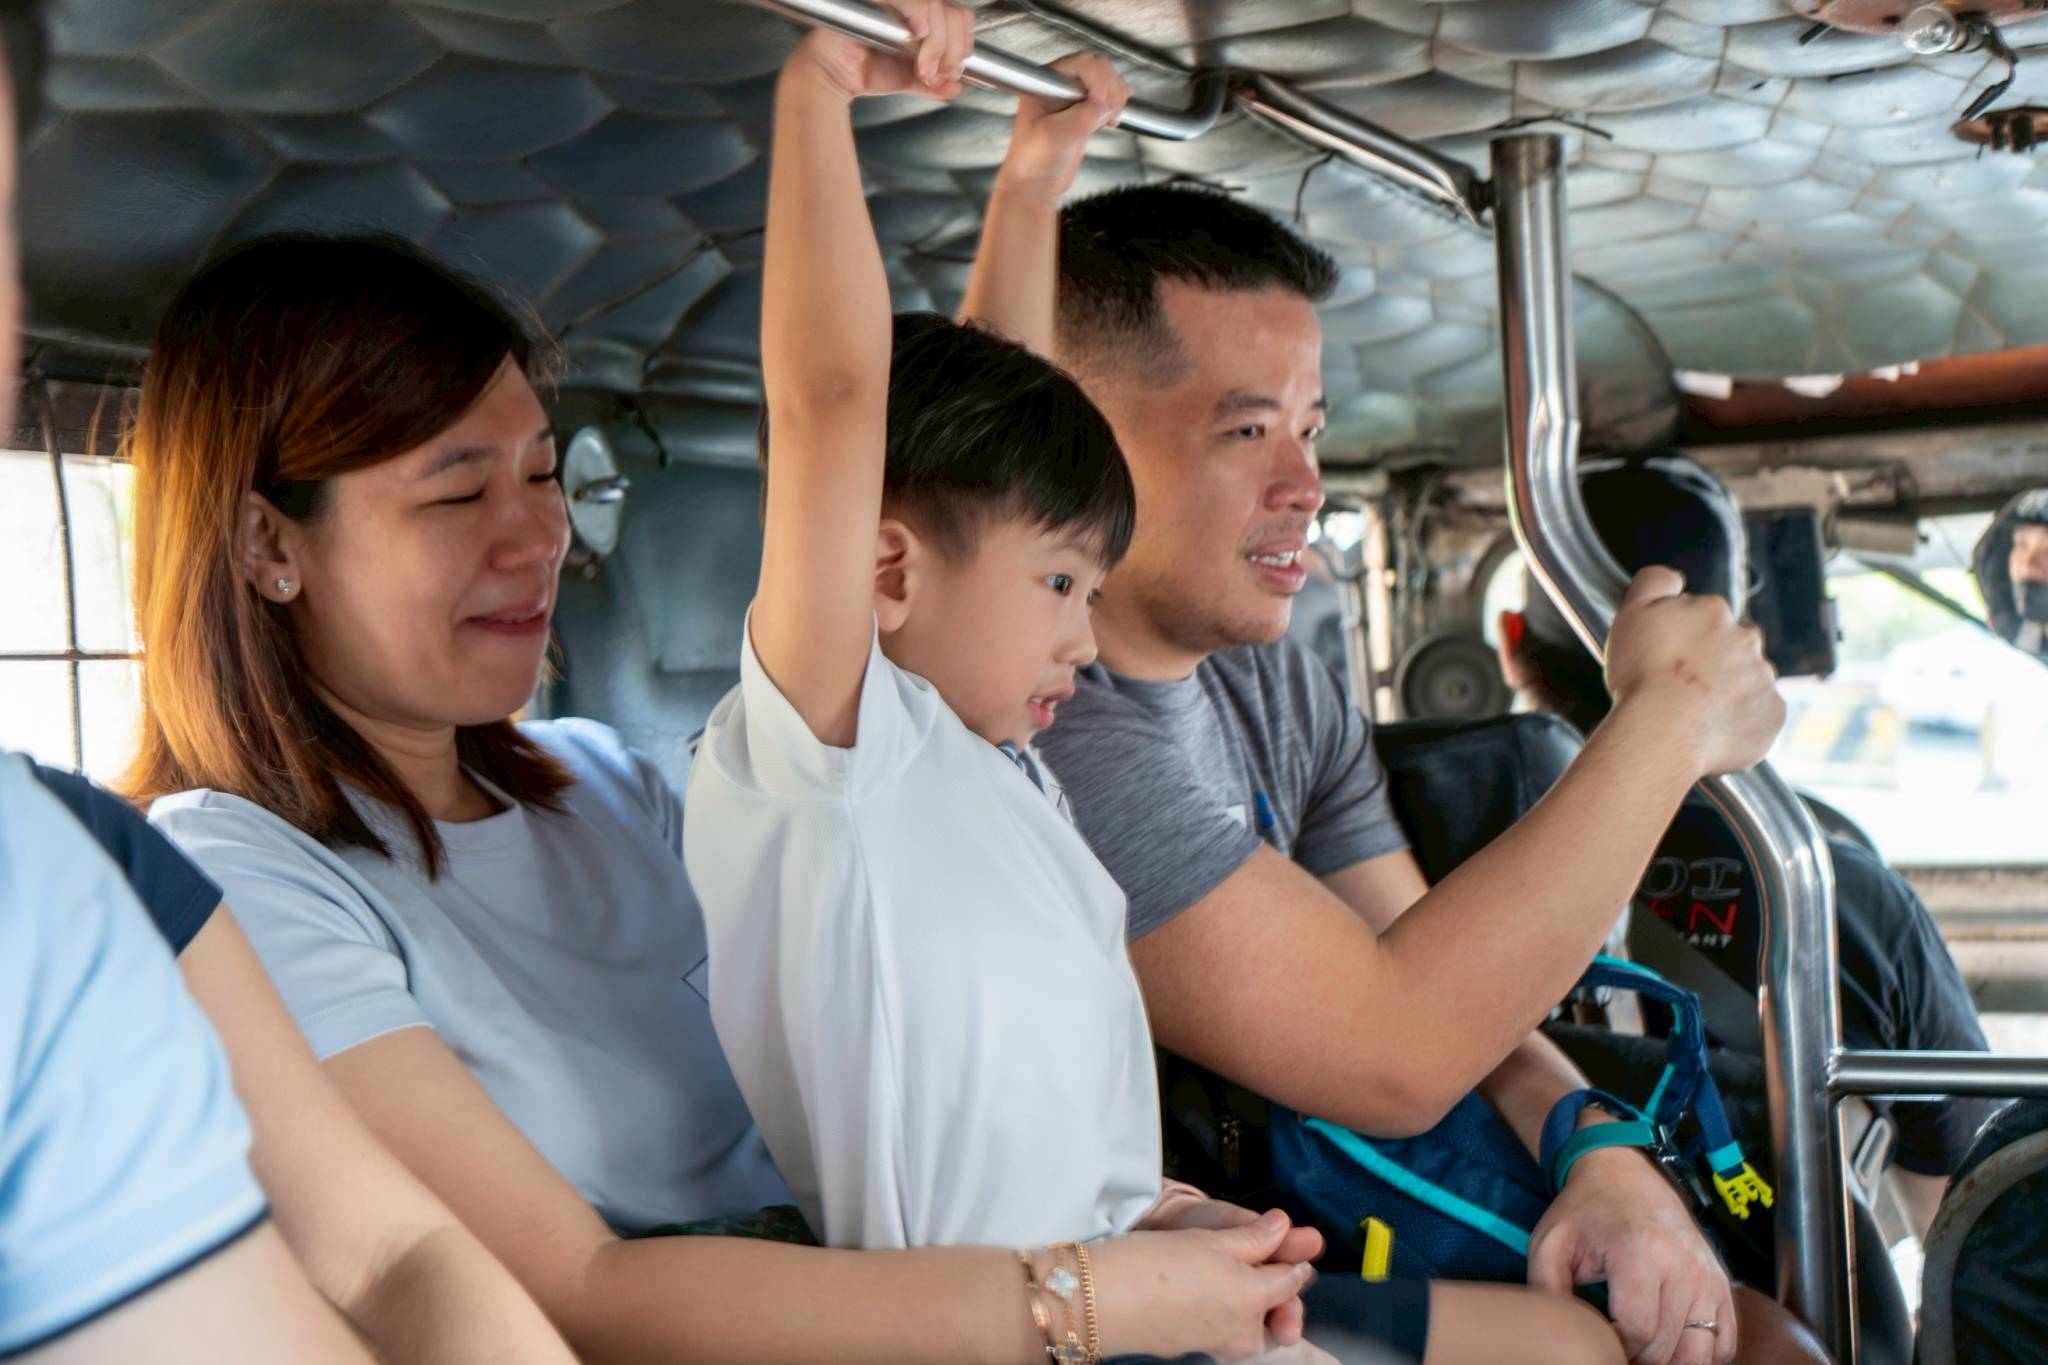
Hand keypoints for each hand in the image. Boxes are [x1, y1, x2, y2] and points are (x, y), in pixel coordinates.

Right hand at [793, 0, 974, 101]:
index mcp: (918, 15)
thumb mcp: (906, 78)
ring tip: (925, 67)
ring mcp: (892, 0)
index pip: (956, 14)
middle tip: (942, 73)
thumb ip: (933, 82)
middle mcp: (908, 4)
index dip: (964, 42)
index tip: (955, 69)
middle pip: (951, 10)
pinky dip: (918, 12)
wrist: (828, 77)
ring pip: (935, 5)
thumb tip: (957, 87)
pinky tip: (918, 32)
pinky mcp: (876, 0)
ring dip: (938, 42)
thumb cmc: (859, 69)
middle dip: (953, 49)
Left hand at [998, 51, 1132, 198]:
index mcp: (1045, 83)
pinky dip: (1117, 106)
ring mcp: (1075, 99)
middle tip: (1109, 112)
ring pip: (1108, 81)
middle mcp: (1061, 86)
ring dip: (1116, 96)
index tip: (1100, 102)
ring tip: (1111, 118)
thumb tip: (1105, 104)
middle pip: (1099, 67)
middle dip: (1110, 88)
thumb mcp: (1055, 136)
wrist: (1036, 185)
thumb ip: (1082, 116)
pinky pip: (1109, 98)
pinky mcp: (1086, 113)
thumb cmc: (1032, 160)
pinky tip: (1112, 119)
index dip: (1097, 79)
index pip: (1081, 63)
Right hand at [1091, 1214, 1319, 1360]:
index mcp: (1252, 1296)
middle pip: (1273, 1318)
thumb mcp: (1208, 1238)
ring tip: (1237, 1288)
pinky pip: (1220, 1336)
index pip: (1289, 1280)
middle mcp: (1240, 1329)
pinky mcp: (1188, 1348)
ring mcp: (1213, 1344)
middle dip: (1278, 1300)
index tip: (1296, 1247)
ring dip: (1251, 1315)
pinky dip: (1222, 1320)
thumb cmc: (1154, 1262)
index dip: (1294, 1260)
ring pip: (1248, 1335)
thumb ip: (1252, 1237)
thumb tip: (1284, 1227)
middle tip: (1271, 1272)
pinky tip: (1201, 1299)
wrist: (1100, 1300)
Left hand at [1527, 1144, 1736, 1364]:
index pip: (1637, 1332)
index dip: (1613, 1349)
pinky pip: (1724, 1344)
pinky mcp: (1723, 1285)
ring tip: (1640, 1350)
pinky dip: (1701, 1356)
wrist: (1627, 1174)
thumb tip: (1560, 1335)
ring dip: (1670, 1363)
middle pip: (1667, 1349)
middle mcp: (1685, 1267)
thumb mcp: (1550, 1242)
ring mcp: (1709, 1277)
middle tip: (1614, 1347)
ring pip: (1700, 1354)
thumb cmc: (1585, 1210)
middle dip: (1636, 1359)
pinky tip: (1671, 1345)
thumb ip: (1547, 1289)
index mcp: (1641, 1252)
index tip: (1597, 1339)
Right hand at [1604, 566, 1784, 777]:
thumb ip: (1654, 582)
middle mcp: (1747, 639)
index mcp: (1714, 612)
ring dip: (1728, 690)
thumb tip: (1674, 578)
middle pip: (1733, 645)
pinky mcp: (1773, 714)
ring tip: (1695, 712)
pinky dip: (1741, 720)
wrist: (1663, 733)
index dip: (1685, 635)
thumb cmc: (1643, 676)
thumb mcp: (1632, 611)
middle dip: (1713, 660)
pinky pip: (1760, 714)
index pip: (1705, 615)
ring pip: (1748, 679)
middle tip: (1682, 684)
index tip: (1668, 655)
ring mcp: (1763, 678)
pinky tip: (1712, 730)